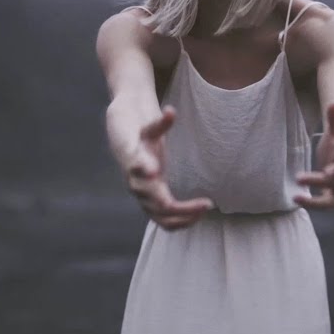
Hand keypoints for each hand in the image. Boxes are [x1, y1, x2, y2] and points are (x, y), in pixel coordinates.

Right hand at [124, 106, 213, 229]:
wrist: (126, 146)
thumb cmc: (141, 136)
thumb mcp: (149, 127)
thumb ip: (160, 123)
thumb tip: (171, 111)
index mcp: (134, 166)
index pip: (141, 177)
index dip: (151, 180)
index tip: (163, 187)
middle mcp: (137, 186)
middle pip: (158, 206)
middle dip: (183, 208)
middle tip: (207, 204)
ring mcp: (143, 198)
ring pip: (163, 219)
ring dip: (185, 219)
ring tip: (206, 208)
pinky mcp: (150, 204)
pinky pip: (165, 221)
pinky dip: (182, 222)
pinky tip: (199, 215)